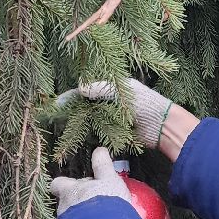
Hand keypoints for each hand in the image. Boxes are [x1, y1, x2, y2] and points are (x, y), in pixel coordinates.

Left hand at [50, 147, 132, 215]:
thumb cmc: (106, 201)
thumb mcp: (109, 179)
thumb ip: (102, 165)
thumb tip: (100, 150)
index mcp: (68, 190)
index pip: (57, 184)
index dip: (63, 184)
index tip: (70, 185)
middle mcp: (63, 208)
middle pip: (64, 203)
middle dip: (73, 204)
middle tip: (88, 205)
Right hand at [57, 80, 174, 148]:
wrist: (163, 126)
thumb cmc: (146, 104)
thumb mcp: (124, 91)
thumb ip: (101, 89)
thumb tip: (80, 89)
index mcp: (114, 86)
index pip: (88, 88)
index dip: (73, 95)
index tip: (59, 102)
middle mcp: (112, 99)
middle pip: (86, 103)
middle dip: (71, 108)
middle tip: (56, 115)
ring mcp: (113, 115)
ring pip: (90, 116)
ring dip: (77, 120)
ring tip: (62, 124)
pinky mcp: (116, 129)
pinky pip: (98, 129)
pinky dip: (88, 130)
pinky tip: (77, 132)